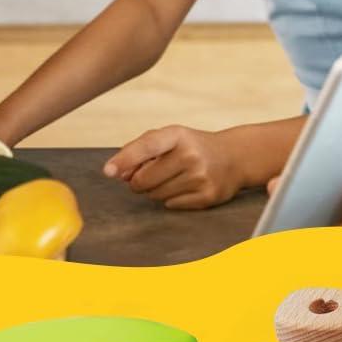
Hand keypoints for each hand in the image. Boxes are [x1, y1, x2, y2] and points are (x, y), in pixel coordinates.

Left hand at [103, 125, 243, 208]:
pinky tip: (185, 187)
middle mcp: (190, 155)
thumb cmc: (192, 146)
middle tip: (152, 173)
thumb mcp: (169, 137)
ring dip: (156, 190)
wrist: (234, 157)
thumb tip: (118, 173)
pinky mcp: (207, 196)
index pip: (146, 146)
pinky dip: (171, 199)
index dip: (125, 159)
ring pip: (156, 195)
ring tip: (173, 178)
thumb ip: (140, 149)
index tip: (108, 171)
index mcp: (177, 135)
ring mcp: (200, 177)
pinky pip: (171, 205)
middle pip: (144, 179)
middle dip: (139, 180)